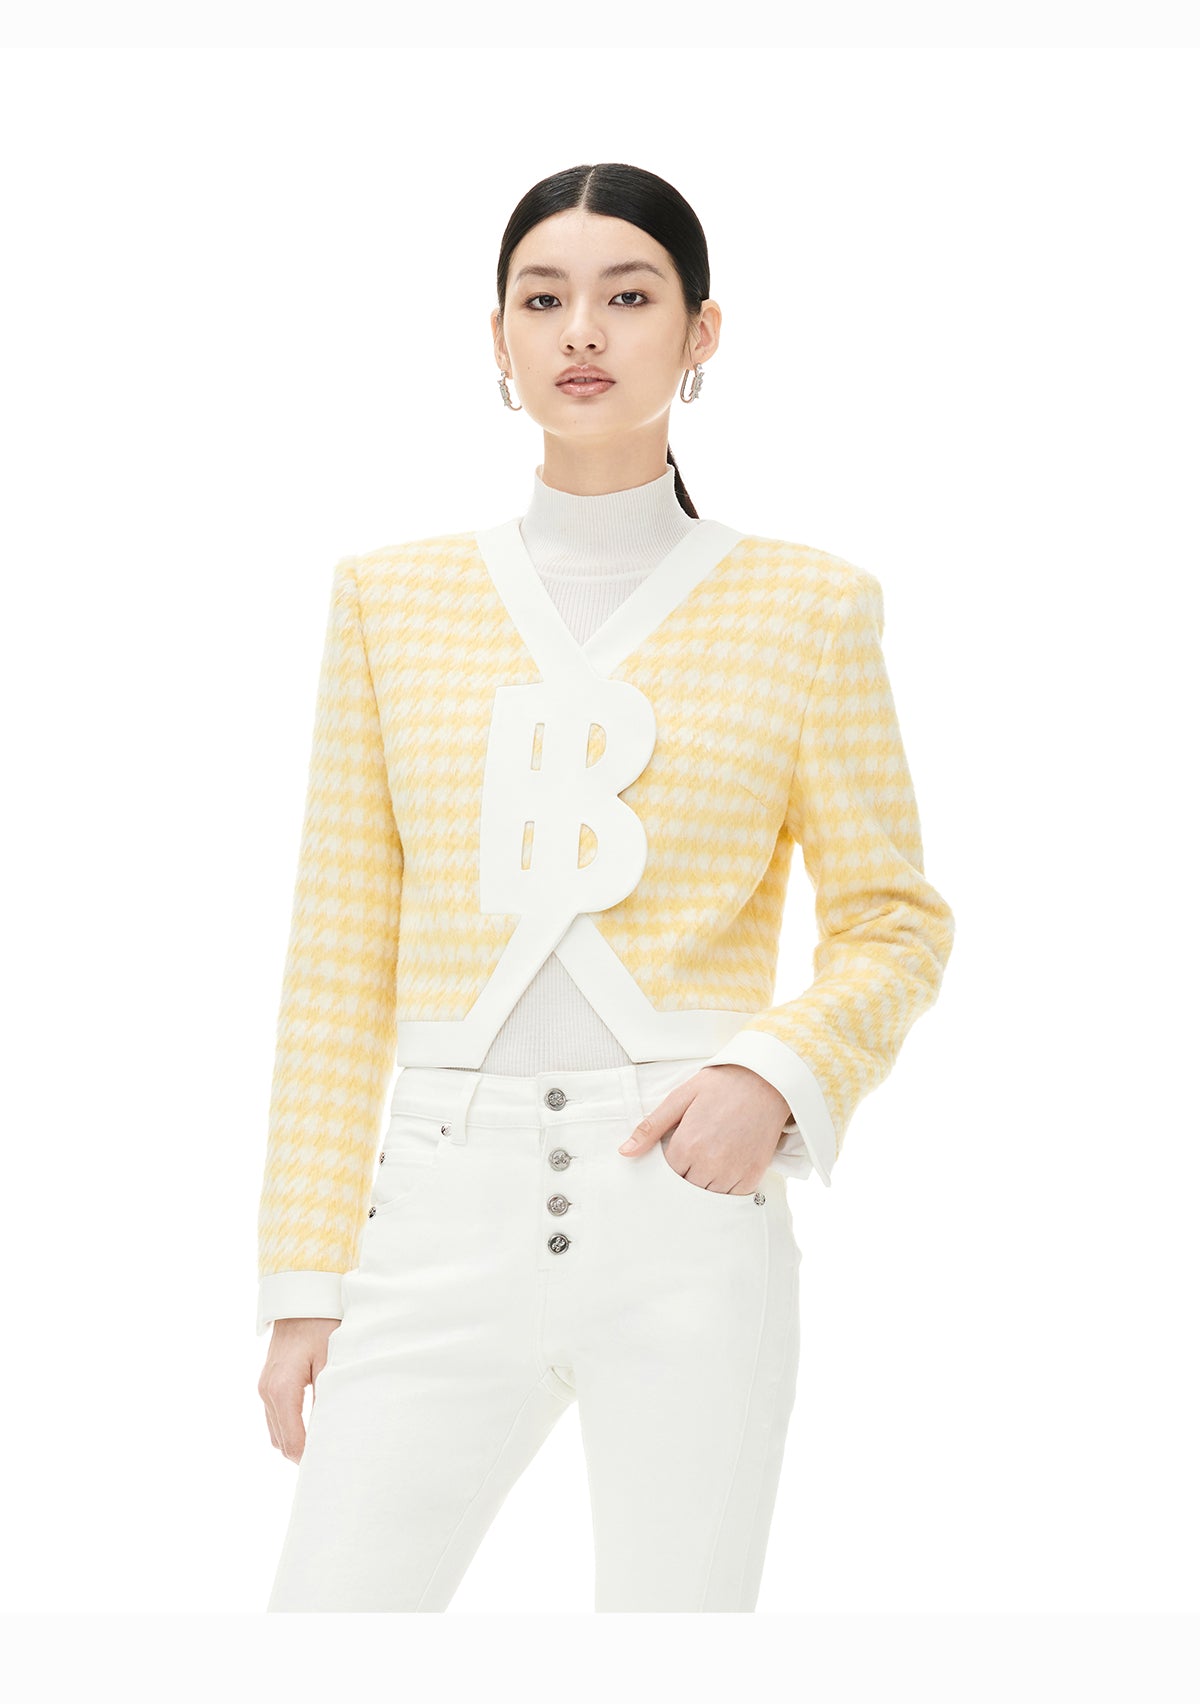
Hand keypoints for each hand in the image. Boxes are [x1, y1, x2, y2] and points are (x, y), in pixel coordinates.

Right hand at [258, 1317, 340, 1461]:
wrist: (301, 1297)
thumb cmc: (320, 1324)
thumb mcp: (331, 1360)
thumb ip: (328, 1396)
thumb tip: (332, 1430)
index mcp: (281, 1390)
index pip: (292, 1442)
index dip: (309, 1459)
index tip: (330, 1467)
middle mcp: (266, 1392)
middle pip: (281, 1442)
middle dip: (302, 1454)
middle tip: (331, 1460)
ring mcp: (264, 1387)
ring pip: (276, 1432)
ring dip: (295, 1442)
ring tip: (323, 1447)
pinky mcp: (267, 1383)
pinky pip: (275, 1417)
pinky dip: (289, 1428)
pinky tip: (311, 1427)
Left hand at [618, 1063, 790, 1193]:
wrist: (766, 1081)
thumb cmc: (721, 1086)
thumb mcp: (680, 1098)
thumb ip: (651, 1128)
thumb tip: (625, 1152)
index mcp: (688, 1145)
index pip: (665, 1176)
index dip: (666, 1167)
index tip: (673, 1155)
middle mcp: (710, 1164)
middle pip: (685, 1188)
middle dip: (684, 1175)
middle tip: (692, 1155)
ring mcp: (733, 1172)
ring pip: (707, 1196)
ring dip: (704, 1183)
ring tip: (708, 1159)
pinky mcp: (753, 1175)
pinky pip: (732, 1196)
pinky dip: (726, 1187)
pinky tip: (725, 1166)